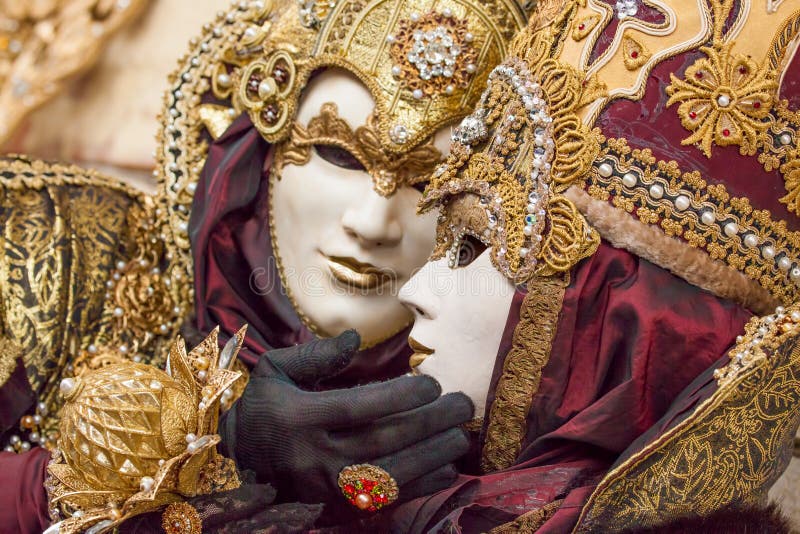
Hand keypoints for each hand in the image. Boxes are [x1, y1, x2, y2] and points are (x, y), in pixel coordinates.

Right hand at [218, 330, 472, 505]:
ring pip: (390, 476)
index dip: (399, 397)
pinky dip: (421, 487)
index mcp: (298, 418)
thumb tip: (355, 339)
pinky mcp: (337, 508)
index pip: (357, 408)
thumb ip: (316, 355)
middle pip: (382, 442)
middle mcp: (314, 457)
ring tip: (461, 435)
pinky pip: (387, 502)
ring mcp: (326, 488)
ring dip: (433, 457)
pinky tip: (447, 468)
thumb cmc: (265, 407)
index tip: (433, 383)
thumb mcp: (275, 370)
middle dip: (429, 423)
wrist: (239, 461)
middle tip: (463, 404)